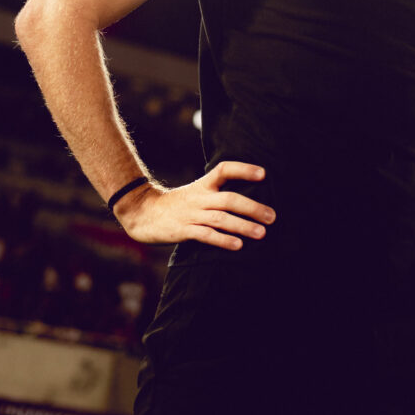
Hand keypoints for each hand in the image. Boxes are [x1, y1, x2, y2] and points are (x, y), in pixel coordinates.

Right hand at [113, 161, 275, 250]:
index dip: (243, 169)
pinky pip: (206, 235)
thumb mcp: (196, 192)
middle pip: (229, 198)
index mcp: (203, 185)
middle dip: (253, 207)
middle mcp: (199, 197)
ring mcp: (191, 214)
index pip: (224, 169)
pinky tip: (238, 246)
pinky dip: (223, 240)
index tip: (263, 173)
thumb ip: (216, 193)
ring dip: (243, 226)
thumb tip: (246, 199)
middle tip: (272, 216)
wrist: (141, 213)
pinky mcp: (183, 230)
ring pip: (221, 218)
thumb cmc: (176, 204)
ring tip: (262, 233)